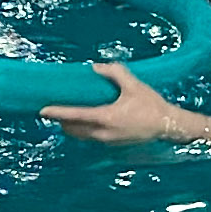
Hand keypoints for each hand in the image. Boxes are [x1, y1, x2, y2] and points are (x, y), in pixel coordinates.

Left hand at [41, 62, 190, 145]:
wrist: (168, 126)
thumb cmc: (151, 104)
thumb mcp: (134, 85)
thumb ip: (114, 73)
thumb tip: (95, 68)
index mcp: (106, 118)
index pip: (75, 116)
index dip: (57, 112)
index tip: (42, 109)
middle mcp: (103, 133)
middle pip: (72, 129)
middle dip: (60, 120)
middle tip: (51, 108)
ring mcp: (107, 141)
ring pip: (80, 135)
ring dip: (70, 126)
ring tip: (64, 114)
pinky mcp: (112, 143)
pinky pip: (89, 137)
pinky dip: (81, 130)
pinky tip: (82, 120)